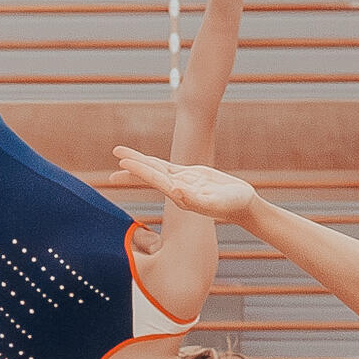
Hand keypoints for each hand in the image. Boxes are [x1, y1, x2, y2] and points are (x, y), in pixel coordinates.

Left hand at [114, 147, 262, 222]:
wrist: (244, 207)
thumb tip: (174, 191)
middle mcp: (177, 189)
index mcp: (179, 194)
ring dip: (140, 161)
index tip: (123, 162)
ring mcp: (183, 182)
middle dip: (132, 164)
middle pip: (150, 173)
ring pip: (156, 168)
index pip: (154, 179)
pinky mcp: (191, 176)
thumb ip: (195, 199)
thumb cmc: (233, 205)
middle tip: (115, 152)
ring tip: (122, 154)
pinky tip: (147, 161)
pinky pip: (168, 168)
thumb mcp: (215, 202)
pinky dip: (155, 163)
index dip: (138, 170)